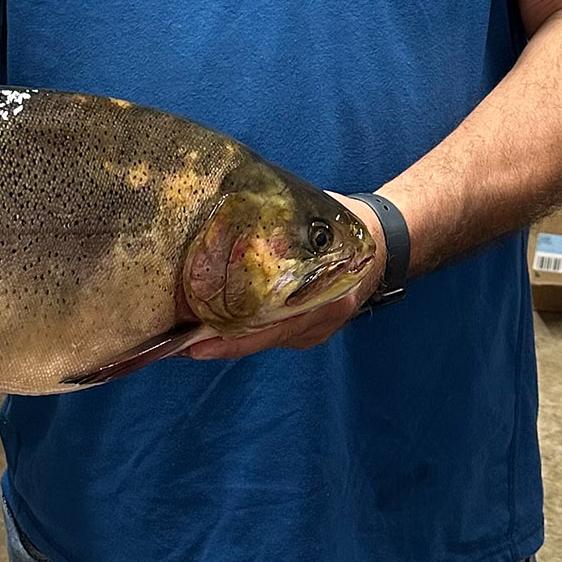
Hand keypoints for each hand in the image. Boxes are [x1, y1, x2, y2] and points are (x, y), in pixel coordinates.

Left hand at [183, 195, 387, 361]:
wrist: (385, 243)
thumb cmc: (344, 227)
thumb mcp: (313, 223)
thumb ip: (277, 230)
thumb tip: (227, 217)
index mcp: (324, 296)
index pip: (269, 327)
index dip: (230, 338)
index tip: (196, 344)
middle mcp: (320, 319)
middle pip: (261, 340)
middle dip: (217, 342)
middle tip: (176, 344)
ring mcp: (317, 329)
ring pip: (264, 339)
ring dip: (227, 337)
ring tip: (185, 335)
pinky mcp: (310, 330)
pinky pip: (272, 335)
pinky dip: (245, 330)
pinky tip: (215, 324)